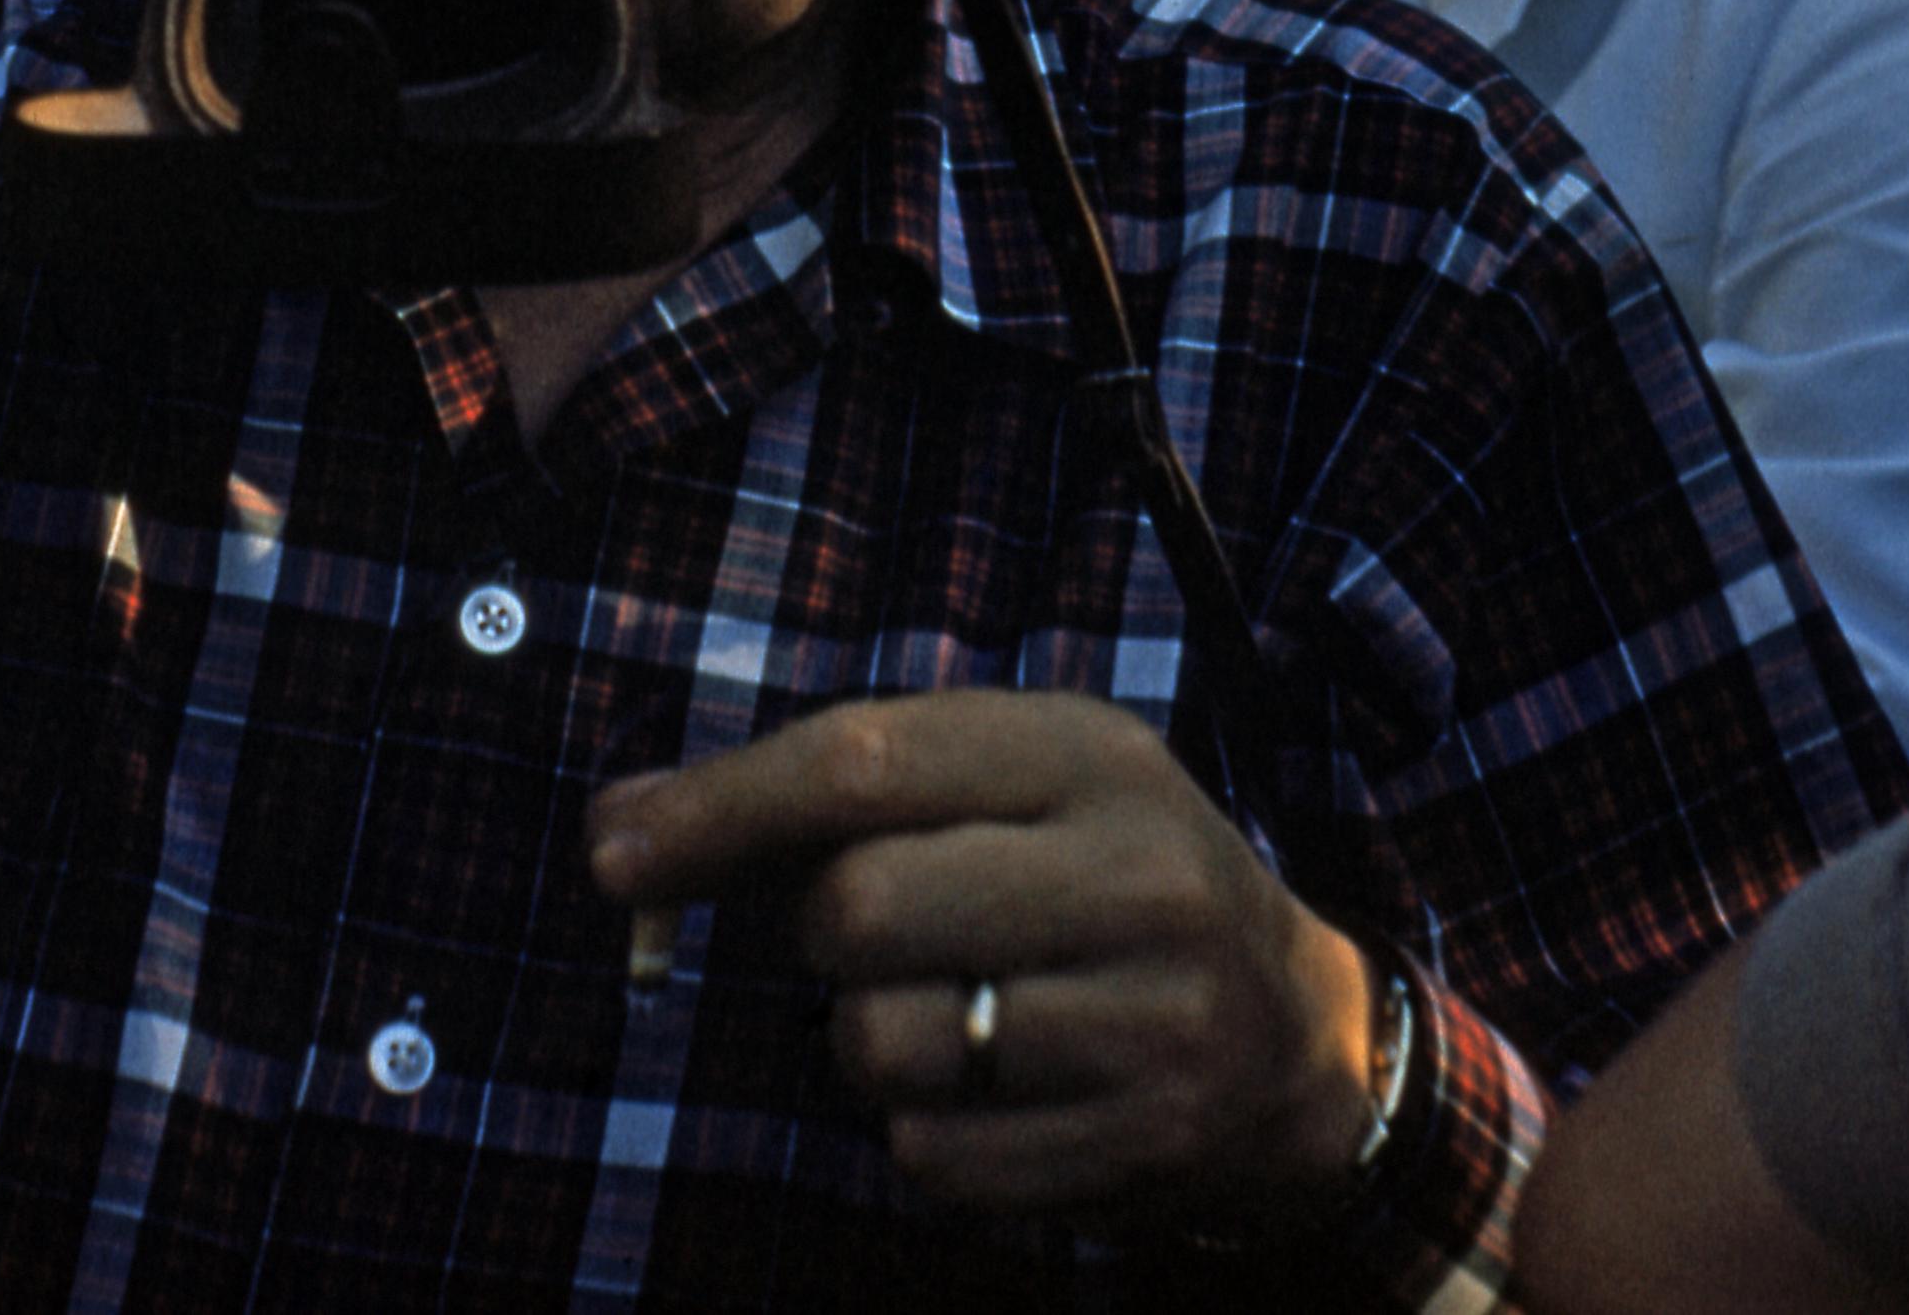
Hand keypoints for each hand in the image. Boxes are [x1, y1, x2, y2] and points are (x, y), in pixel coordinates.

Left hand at [587, 688, 1383, 1218]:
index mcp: (1089, 753)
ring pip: (878, 1043)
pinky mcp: (1139, 1145)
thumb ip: (834, 790)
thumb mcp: (1012, 783)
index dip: (715, 808)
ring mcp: (1149, 1021)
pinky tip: (1001, 1089)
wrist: (1298, 1039)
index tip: (610, 852)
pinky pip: (928, 1155)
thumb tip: (621, 830)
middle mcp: (1136, 875)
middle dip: (820, 933)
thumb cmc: (1100, 881)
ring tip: (956, 1010)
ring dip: (869, 1038)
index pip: (857, 762)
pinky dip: (924, 1130)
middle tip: (881, 933)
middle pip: (856, 908)